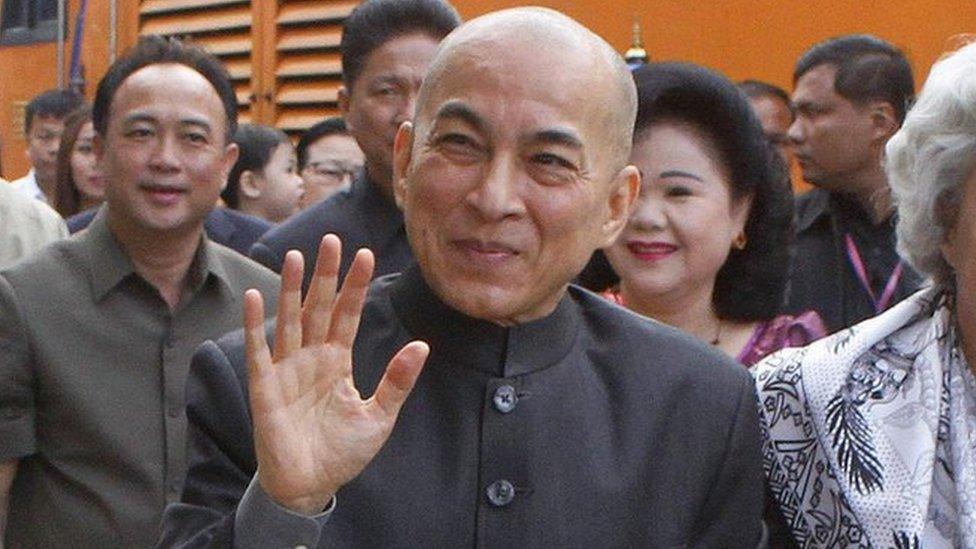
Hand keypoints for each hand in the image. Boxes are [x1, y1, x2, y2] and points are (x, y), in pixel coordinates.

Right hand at [244, 235, 428, 514]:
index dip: (355, 286)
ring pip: (290, 319)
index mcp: (337, 361)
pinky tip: (255, 296)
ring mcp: (286, 369)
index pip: (348, 314)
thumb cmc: (342, 451)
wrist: (310, 486)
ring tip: (296, 255)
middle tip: (333, 240)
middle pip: (319, 307)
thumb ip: (396, 380)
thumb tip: (421, 345)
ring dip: (291, 288)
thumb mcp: (378, 416)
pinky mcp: (265, 387)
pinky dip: (256, 324)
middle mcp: (311, 358)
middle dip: (326, 275)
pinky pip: (260, 350)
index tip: (366, 254)